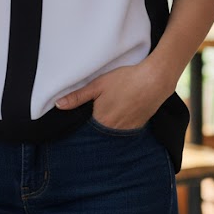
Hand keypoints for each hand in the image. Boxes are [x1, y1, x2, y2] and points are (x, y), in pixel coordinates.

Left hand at [55, 61, 172, 129]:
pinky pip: (124, 131)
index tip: (80, 122)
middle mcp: (113, 130)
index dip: (82, 125)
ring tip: (110, 113)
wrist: (154, 80)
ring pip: (111, 133)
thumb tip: (58, 105)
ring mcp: (127, 130)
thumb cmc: (125, 80)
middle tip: (96, 116)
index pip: (85, 131)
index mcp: (101, 120)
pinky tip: (121, 114)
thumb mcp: (98, 85)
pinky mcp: (138, 127)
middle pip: (98, 133)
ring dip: (108, 127)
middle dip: (94, 128)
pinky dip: (120, 126)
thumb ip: (77, 97)